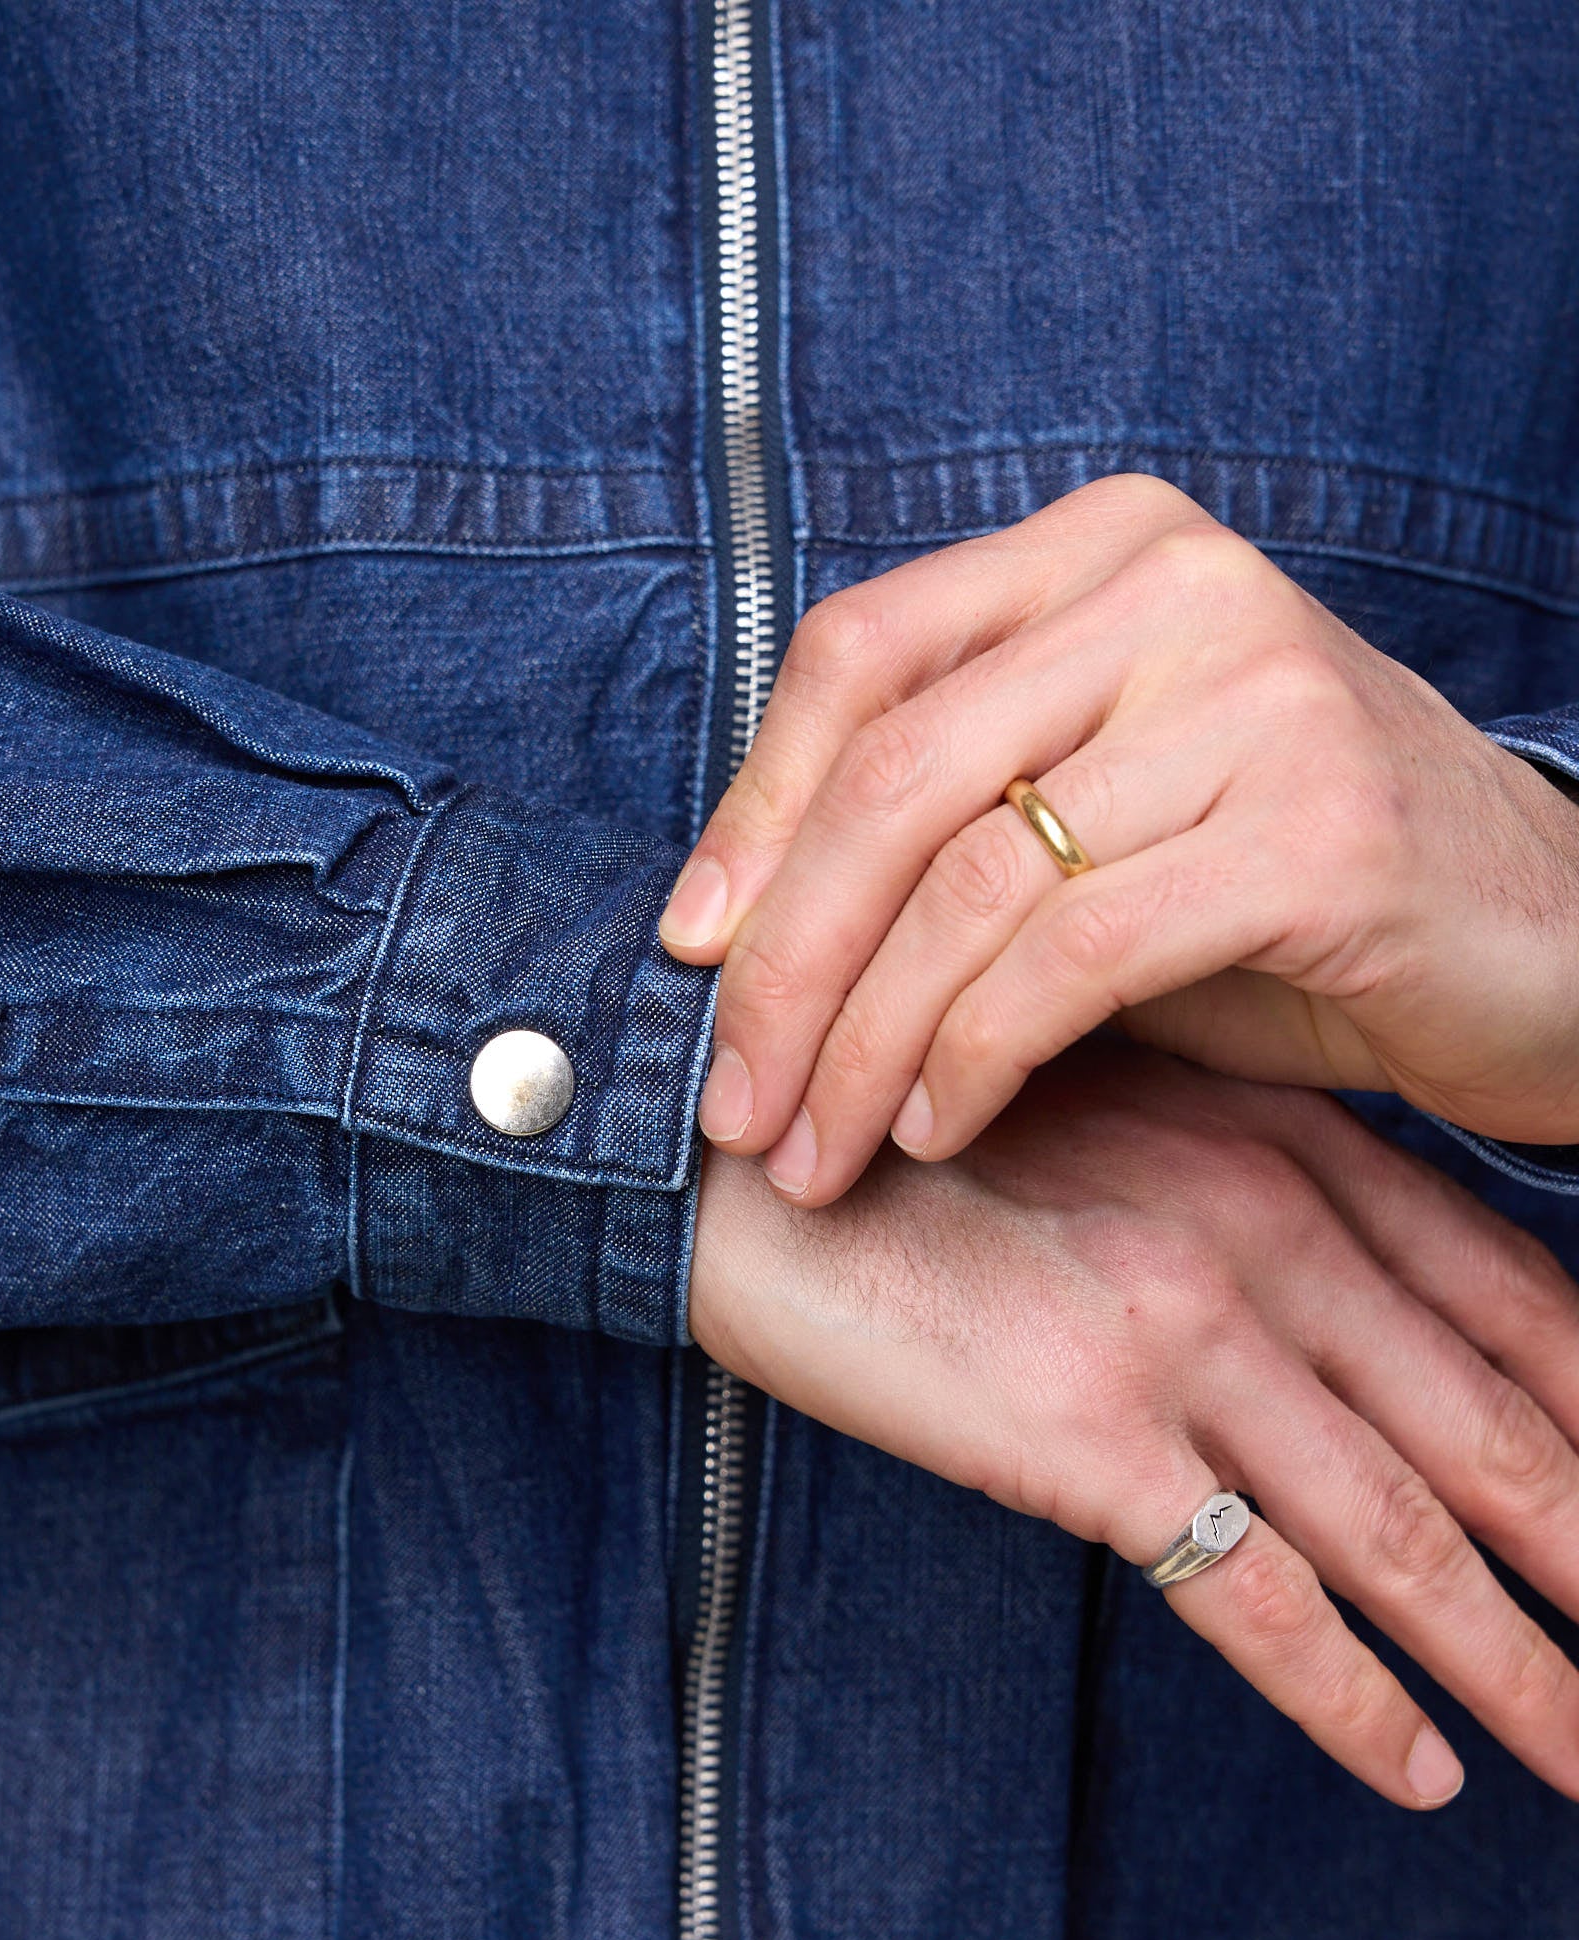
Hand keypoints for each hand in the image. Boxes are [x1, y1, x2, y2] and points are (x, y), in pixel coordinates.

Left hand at [659, 472, 1578, 1206]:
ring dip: (863, 1042)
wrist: (1541, 936)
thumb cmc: (1275, 880)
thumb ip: (942, 821)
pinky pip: (1073, 953)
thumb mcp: (1088, 814)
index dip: (750, 812)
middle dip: (786, 965)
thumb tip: (720, 926)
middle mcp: (1173, 588)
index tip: (687, 954)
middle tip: (732, 1102)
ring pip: (969, 880)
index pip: (859, 654)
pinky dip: (976, 1056)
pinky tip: (939, 1126)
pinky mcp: (1318, 828)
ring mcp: (1256, 695)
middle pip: (892, 775)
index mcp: (1097, 551)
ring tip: (818, 1147)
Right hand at [689, 1039, 1578, 1810]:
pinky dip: (1352, 1698)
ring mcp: (1178, 1334)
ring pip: (1400, 1531)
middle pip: (1482, 1425)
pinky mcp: (1084, 1435)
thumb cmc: (905, 1144)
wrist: (735, 1166)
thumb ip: (1227, 1190)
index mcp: (1272, 1146)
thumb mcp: (1098, 1122)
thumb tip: (1327, 1311)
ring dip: (1519, 1659)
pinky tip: (1415, 1768)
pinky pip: (1255, 1600)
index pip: (1499, 1288)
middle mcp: (1256, 1232)